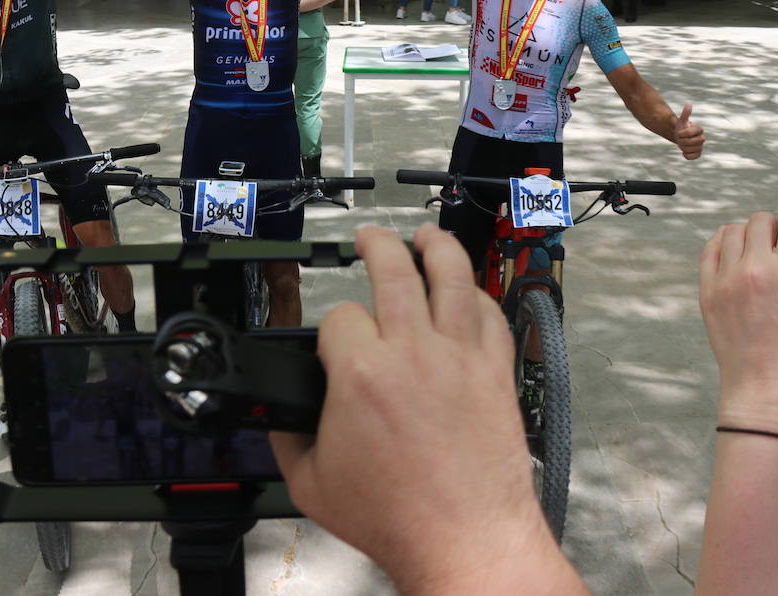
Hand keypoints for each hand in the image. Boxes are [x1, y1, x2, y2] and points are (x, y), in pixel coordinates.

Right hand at [271, 225, 576, 592]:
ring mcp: (460, 357)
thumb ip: (288, 438)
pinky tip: (467, 291)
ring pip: (453, 276)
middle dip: (377, 245)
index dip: (332, 327)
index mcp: (362, 374)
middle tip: (370, 240)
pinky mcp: (496, 372)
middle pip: (395, 269)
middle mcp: (413, 352)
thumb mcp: (311, 484)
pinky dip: (477, 295)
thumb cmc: (397, 518)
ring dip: (437, 247)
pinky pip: (490, 314)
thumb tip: (281, 416)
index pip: (340, 317)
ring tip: (427, 236)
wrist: (464, 540)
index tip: (334, 343)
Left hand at [673, 102, 704, 159]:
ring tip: (682, 144)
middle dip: (683, 141)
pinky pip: (693, 157)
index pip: (690, 133)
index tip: (679, 133)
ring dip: (683, 148)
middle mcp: (702, 138)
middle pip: (692, 142)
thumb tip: (689, 103)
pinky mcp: (698, 154)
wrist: (680, 138)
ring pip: (692, 150)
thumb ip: (686, 113)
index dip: (682, 133)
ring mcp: (700, 147)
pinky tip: (684, 152)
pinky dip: (687, 155)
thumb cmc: (682, 128)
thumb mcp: (682, 121)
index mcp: (699, 130)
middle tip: (680, 139)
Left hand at [699, 165, 777, 435]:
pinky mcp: (707, 290)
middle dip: (771, 226)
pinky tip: (731, 258)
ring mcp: (727, 279)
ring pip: (732, 231)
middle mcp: (757, 269)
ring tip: (754, 255)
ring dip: (745, 234)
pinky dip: (721, 246)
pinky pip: (710, 250)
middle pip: (760, 220)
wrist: (759, 388)